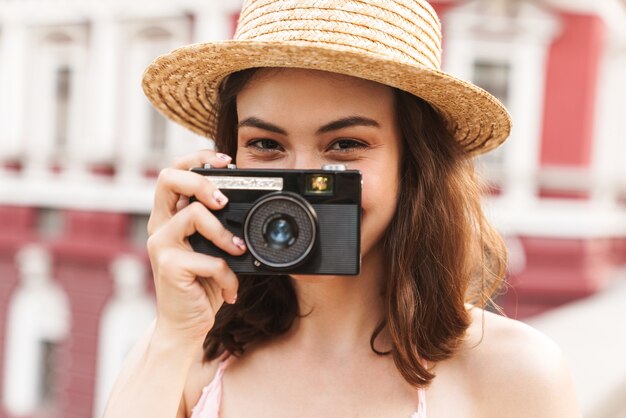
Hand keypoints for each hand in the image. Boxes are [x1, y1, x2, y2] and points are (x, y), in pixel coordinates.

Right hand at [146, 150, 245, 342]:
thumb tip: (249, 211)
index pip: (175, 172)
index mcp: (170, 216)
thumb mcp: (213, 251)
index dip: (198, 159)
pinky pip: (210, 259)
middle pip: (169, 179)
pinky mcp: (169, 267)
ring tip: (237, 251)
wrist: (185, 325)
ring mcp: (162, 245)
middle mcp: (160, 225)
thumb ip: (220, 228)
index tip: (227, 162)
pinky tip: (230, 289)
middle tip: (223, 200)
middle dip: (202, 181)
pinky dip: (228, 275)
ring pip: (194, 214)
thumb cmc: (201, 286)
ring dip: (224, 234)